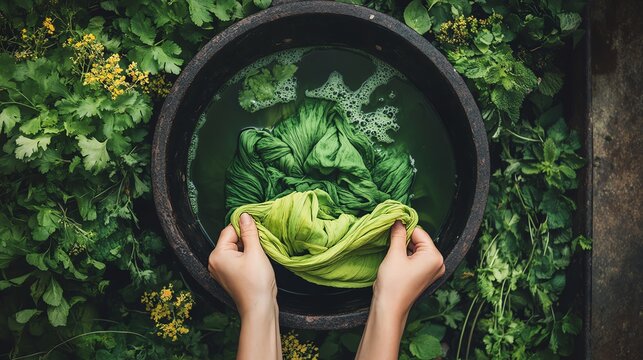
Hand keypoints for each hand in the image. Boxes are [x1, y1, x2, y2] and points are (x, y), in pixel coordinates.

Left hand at [208, 213, 281, 359]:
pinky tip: (256, 262)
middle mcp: (214, 262)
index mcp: (217, 255)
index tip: (258, 226)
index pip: (229, 230)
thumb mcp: (255, 252)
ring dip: (247, 248)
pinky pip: (235, 259)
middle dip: (246, 238)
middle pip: (231, 240)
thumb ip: (249, 232)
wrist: (259, 308)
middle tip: (261, 242)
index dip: (244, 227)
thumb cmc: (256, 282)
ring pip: (234, 249)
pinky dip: (245, 257)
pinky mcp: (228, 276)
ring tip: (259, 254)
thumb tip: (244, 215)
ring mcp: (220, 271)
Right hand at [373, 220, 444, 316]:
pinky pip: (417, 259)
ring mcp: (433, 270)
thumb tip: (398, 220)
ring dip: (404, 248)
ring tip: (393, 255)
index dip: (404, 229)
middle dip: (405, 239)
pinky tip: (396, 261)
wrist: (390, 308)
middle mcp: (438, 263)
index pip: (419, 232)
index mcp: (434, 256)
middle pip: (420, 240)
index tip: (392, 228)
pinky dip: (406, 257)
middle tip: (390, 242)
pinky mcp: (425, 275)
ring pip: (417, 249)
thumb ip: (398, 235)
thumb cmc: (393, 284)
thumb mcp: (394, 254)